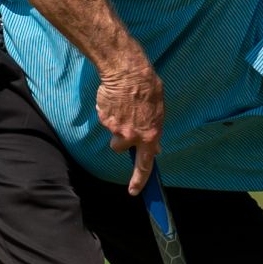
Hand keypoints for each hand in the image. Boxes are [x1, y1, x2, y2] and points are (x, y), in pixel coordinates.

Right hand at [97, 60, 164, 193]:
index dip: (139, 180)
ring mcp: (116, 129)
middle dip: (120, 140)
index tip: (135, 191)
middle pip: (119, 148)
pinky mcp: (104, 119)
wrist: (128, 72)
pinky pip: (105, 119)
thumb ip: (153, 132)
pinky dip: (109, 112)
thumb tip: (155, 149)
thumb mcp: (158, 112)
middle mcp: (132, 136)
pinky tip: (115, 99)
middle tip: (125, 122)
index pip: (145, 165)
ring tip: (121, 106)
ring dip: (114, 125)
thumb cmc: (148, 89)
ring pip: (112, 133)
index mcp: (150, 135)